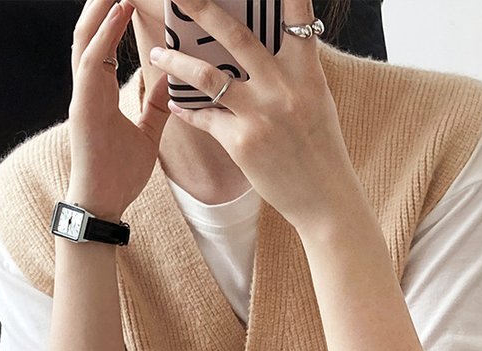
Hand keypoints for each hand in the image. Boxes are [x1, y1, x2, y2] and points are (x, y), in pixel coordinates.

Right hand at [67, 0, 172, 217]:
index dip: (114, 18)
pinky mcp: (83, 106)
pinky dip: (106, 35)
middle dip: (103, 4)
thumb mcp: (147, 134)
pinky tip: (120, 11)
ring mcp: (82, 96)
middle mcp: (87, 89)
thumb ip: (155, 106)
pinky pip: (92, 62)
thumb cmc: (121, 175)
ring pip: (86, 39)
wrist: (104, 204)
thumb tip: (168, 81)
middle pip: (90, 33)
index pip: (104, 45)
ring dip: (101, 9)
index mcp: (100, 93)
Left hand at [149, 0, 361, 234]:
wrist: (325, 200)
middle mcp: (284, 88)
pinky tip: (177, 105)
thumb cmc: (322, 150)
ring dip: (177, 61)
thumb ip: (294, 73)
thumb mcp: (317, 102)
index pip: (297, 18)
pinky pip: (206, 119)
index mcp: (307, 73)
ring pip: (208, 76)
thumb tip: (269, 49)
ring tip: (156, 53)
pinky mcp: (242, 144)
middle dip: (202, 8)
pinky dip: (189, 111)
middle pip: (236, 36)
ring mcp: (261, 116)